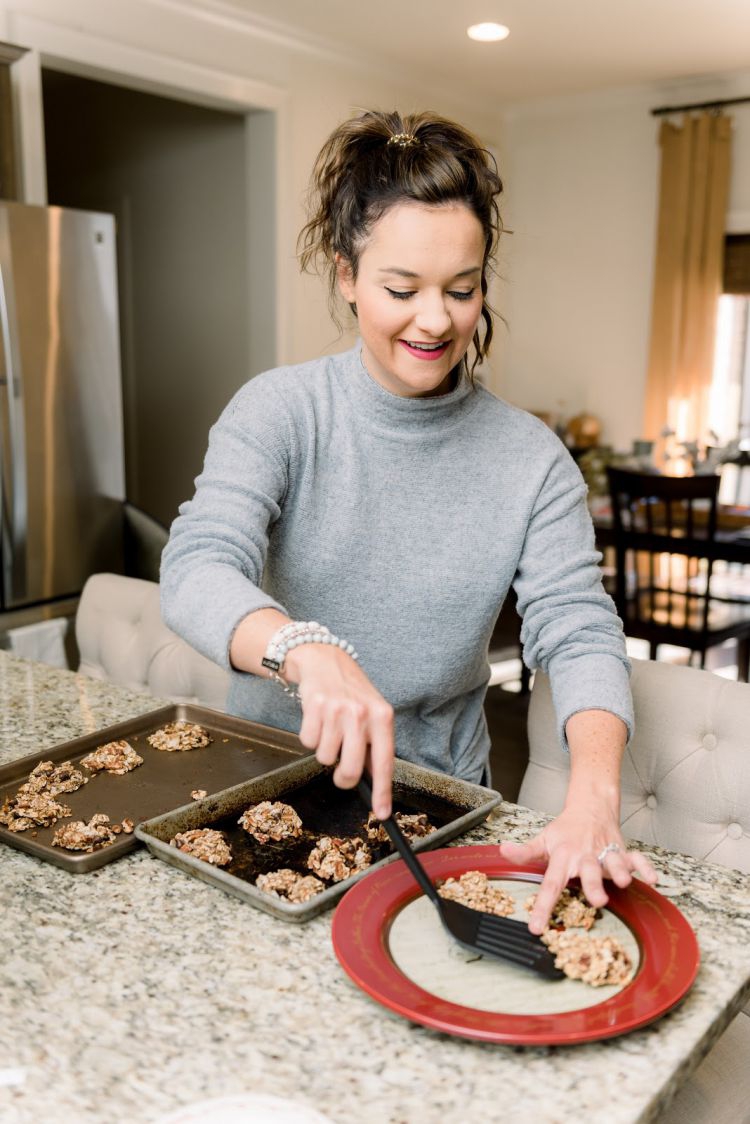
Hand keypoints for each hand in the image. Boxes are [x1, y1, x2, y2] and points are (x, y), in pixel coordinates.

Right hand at [288, 644, 394, 818]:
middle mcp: (362, 714)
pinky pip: (308, 742)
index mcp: (383, 718)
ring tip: (330, 729)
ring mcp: (338, 710)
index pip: (384, 763)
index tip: (382, 813)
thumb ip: (375, 745)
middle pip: (351, 771)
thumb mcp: (373, 713)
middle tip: (341, 770)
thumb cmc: (352, 693)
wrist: (326, 661)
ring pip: (325, 758)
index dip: (383, 792)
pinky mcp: (315, 707)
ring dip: (325, 749)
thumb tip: (375, 785)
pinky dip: (310, 736)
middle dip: (343, 778)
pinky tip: (318, 719)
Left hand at [499, 806, 657, 933]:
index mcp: (564, 857)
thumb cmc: (565, 830)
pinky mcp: (622, 851)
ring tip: (625, 881)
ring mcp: (605, 852)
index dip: (542, 906)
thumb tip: (502, 851)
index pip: (551, 884)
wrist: (590, 806)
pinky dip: (645, 866)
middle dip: (594, 885)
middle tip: (598, 900)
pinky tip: (652, 878)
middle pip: (589, 871)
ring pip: (614, 862)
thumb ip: (525, 851)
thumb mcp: (543, 840)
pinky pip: (636, 858)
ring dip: (620, 871)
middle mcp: (585, 856)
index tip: (537, 927)